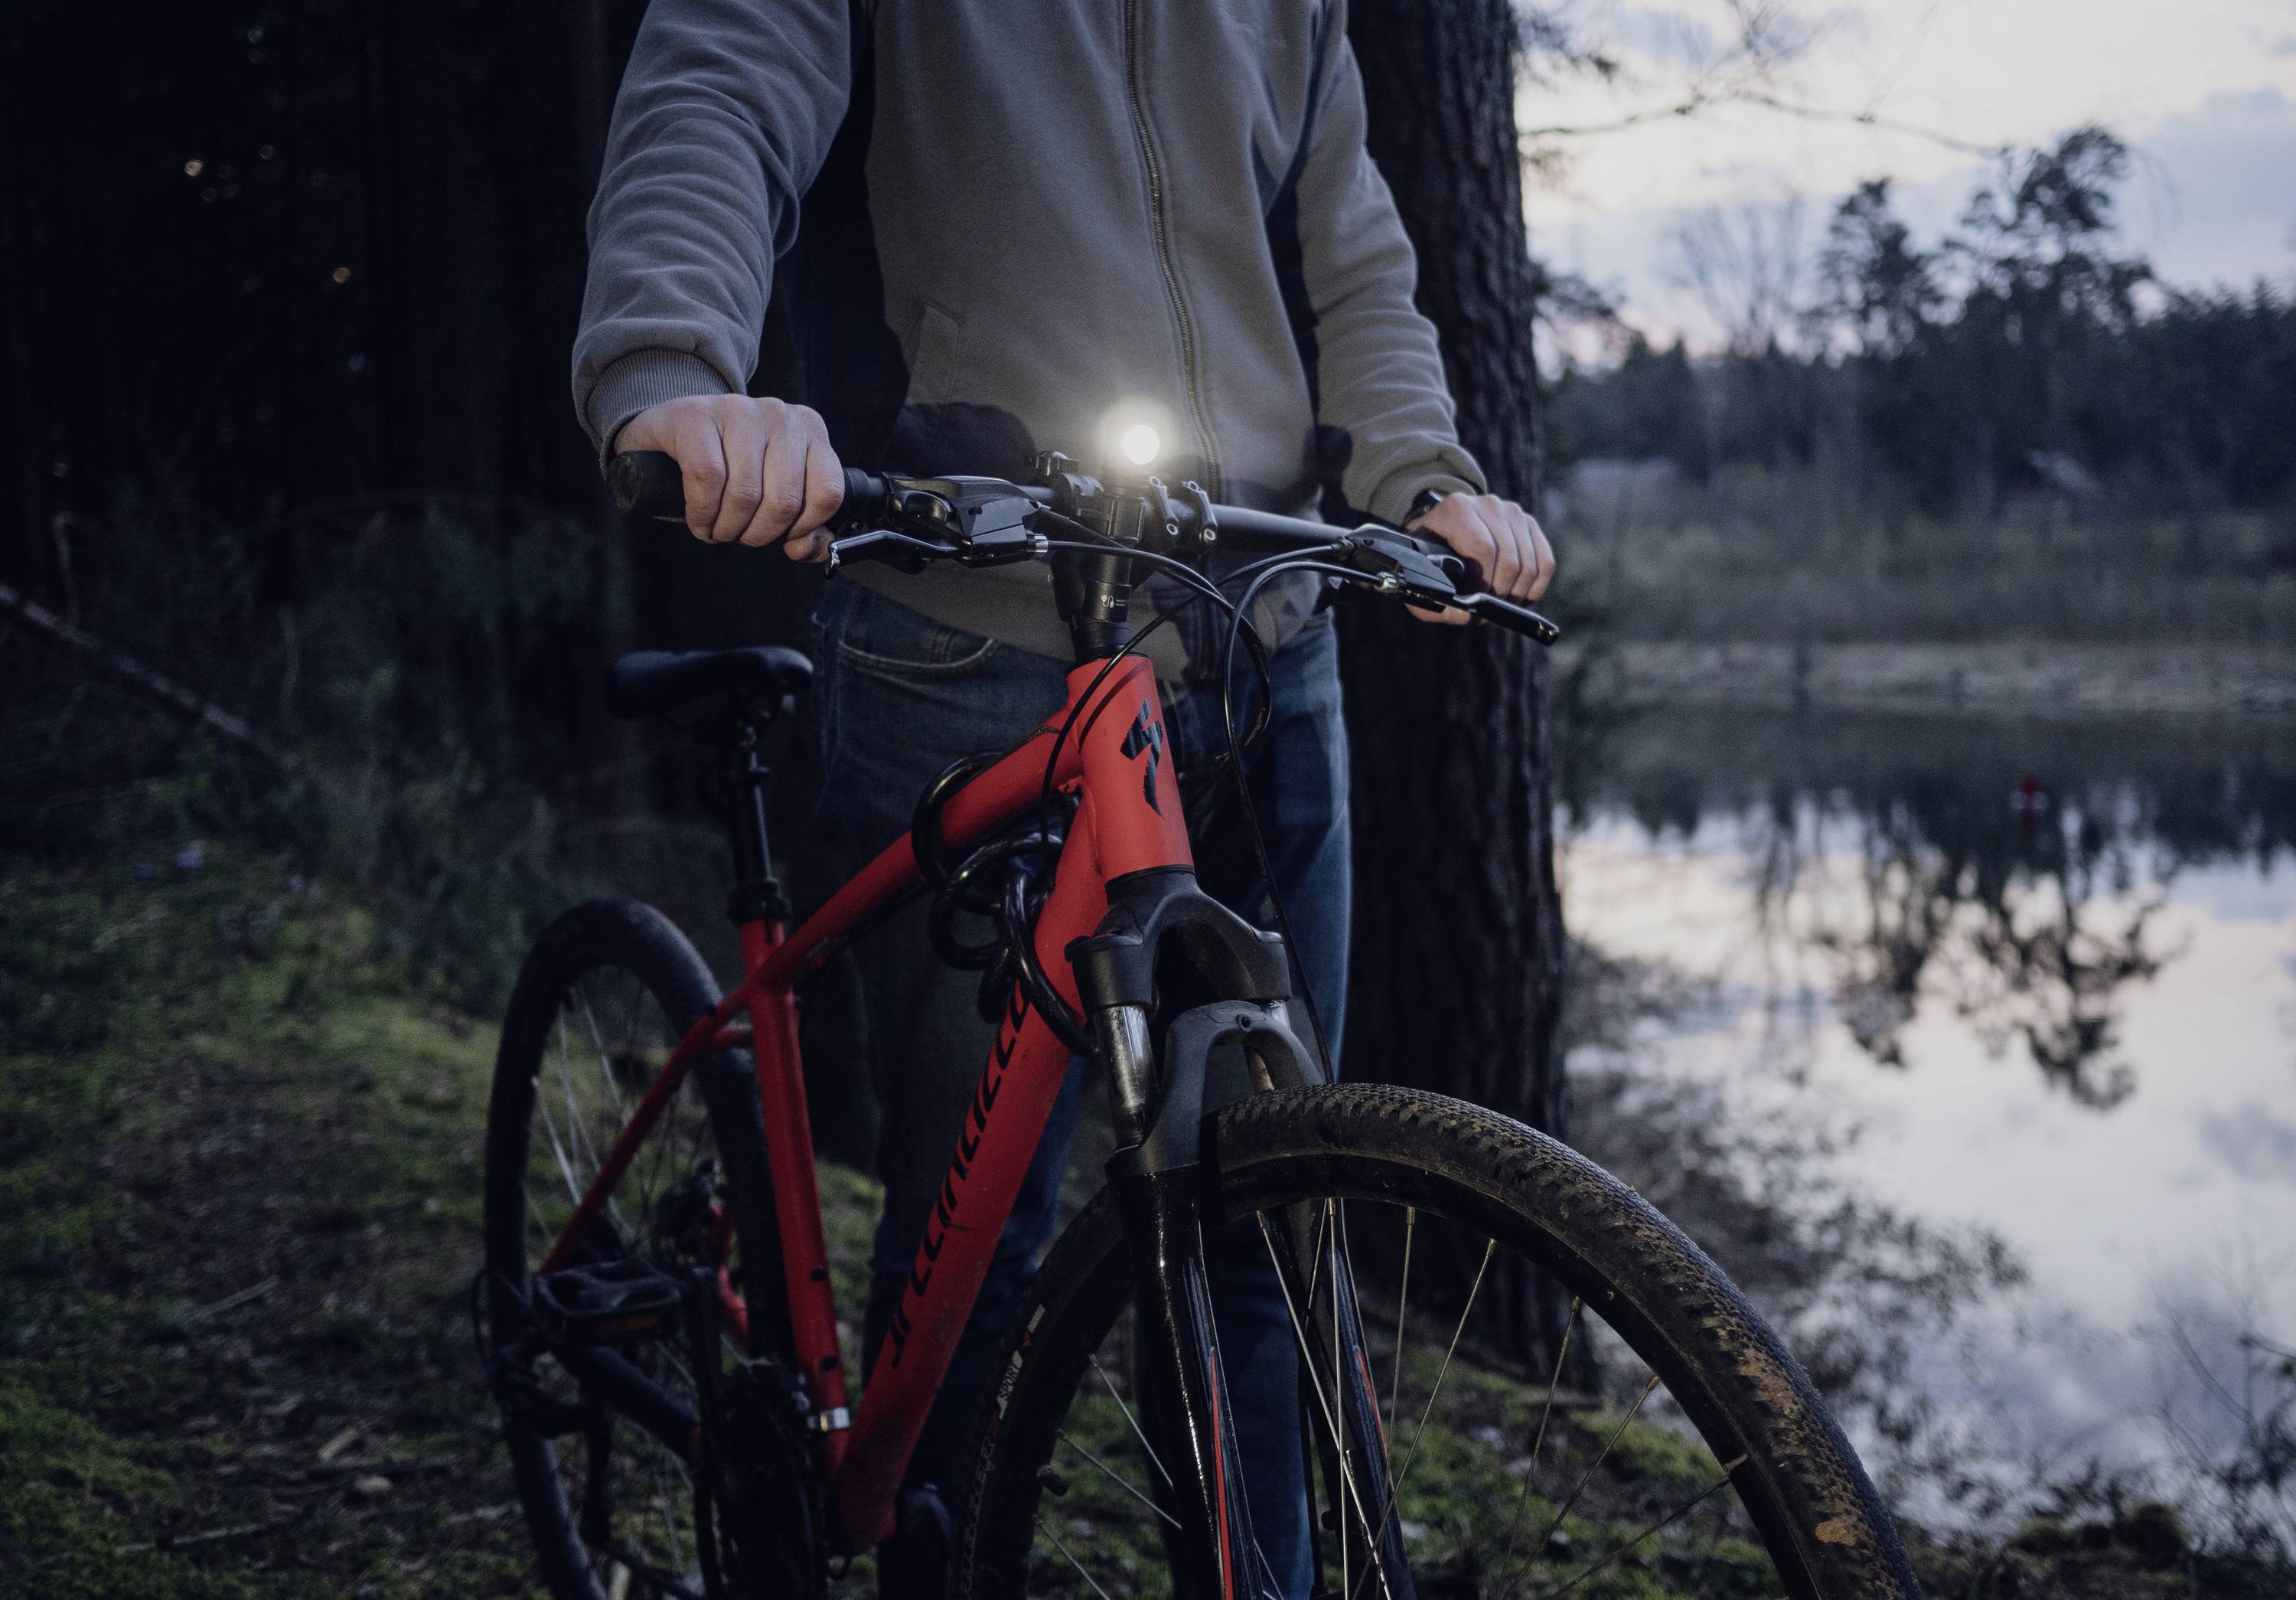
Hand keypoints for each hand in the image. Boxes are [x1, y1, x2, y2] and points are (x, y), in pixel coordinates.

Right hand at [615, 394, 843, 560]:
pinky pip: (707, 478)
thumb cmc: (730, 465)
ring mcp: (738, 410)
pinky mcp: (696, 415)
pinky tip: (700, 521)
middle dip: (759, 535)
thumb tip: (804, 548)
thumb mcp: (774, 491)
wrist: (671, 430)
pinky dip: (702, 514)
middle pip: (784, 501)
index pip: (827, 493)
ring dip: (727, 528)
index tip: (781, 535)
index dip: (804, 528)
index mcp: (810, 430)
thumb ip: (804, 527)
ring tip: (718, 528)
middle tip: (741, 534)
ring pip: (745, 494)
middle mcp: (779, 415)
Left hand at [1403, 491, 1555, 624]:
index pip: (1482, 550)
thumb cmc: (1428, 555)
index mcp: (1457, 509)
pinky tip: (1518, 600)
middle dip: (1499, 595)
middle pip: (1509, 560)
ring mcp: (1513, 512)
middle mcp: (1489, 504)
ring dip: (1516, 595)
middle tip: (1484, 613)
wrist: (1442, 529)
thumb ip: (1434, 600)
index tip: (1471, 604)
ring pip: (1529, 564)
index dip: (1481, 584)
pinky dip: (1535, 588)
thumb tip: (1465, 615)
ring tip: (1497, 608)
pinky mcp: (1530, 525)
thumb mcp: (1419, 573)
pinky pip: (1545, 562)